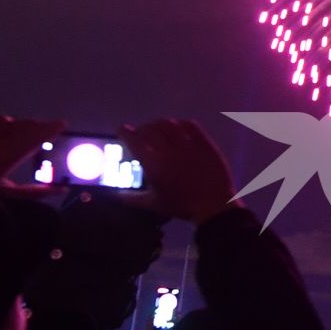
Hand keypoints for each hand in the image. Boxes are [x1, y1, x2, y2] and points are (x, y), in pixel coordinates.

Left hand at [0, 116, 64, 194]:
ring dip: (20, 124)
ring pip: (3, 123)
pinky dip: (1, 122)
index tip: (62, 124)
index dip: (47, 130)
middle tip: (50, 128)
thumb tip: (60, 188)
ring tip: (31, 127)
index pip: (29, 140)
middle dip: (36, 126)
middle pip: (18, 128)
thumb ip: (35, 193)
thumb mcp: (8, 201)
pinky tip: (7, 125)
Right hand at [121, 119, 237, 222]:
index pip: (134, 140)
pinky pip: (191, 125)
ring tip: (159, 130)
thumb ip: (132, 199)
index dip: (125, 132)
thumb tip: (117, 196)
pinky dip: (181, 124)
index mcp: (154, 164)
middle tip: (141, 133)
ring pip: (169, 124)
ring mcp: (188, 144)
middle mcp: (169, 150)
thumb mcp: (154, 204)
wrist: (213, 205)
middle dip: (142, 128)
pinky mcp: (204, 143)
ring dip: (160, 124)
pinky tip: (179, 128)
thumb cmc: (181, 205)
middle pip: (150, 129)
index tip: (122, 130)